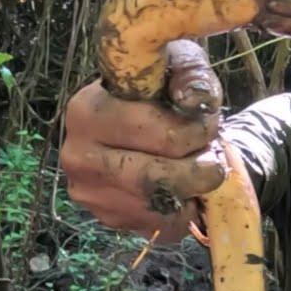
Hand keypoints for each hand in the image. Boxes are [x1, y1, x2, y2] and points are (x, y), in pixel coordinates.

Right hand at [60, 40, 226, 243]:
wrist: (147, 118)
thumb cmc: (162, 87)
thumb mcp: (178, 65)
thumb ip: (191, 76)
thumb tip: (195, 100)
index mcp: (87, 112)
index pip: (164, 136)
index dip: (200, 132)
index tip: (208, 123)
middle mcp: (78, 156)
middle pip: (160, 180)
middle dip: (201, 168)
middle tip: (212, 154)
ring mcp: (90, 194)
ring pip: (164, 207)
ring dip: (195, 189)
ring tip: (196, 166)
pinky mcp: (111, 219)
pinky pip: (164, 226)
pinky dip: (186, 210)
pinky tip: (183, 187)